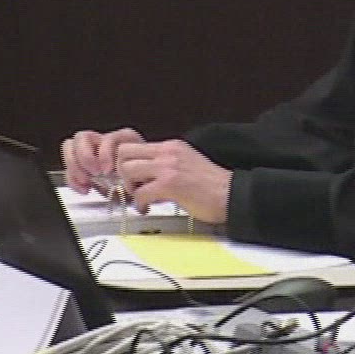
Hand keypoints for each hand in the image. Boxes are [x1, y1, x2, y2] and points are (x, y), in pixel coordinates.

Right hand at [61, 127, 143, 194]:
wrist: (140, 187)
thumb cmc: (142, 179)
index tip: (107, 170)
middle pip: (82, 137)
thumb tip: (123, 180)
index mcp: (123, 139)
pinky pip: (68, 167)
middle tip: (94, 173)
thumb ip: (132, 174)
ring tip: (86, 182)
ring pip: (70, 147)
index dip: (105, 153)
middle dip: (84, 157)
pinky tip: (85, 189)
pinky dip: (73, 179)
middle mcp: (104, 141)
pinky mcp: (82, 164)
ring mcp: (91, 150)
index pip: (107, 138)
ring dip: (74, 166)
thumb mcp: (142, 176)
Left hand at [111, 139, 231, 223]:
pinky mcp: (170, 184)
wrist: (232, 195)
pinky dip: (139, 204)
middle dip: (122, 171)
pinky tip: (147, 208)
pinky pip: (140, 192)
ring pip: (127, 169)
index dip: (127, 162)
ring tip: (140, 197)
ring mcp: (168, 167)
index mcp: (173, 146)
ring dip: (130, 186)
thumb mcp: (187, 164)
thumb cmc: (213, 186)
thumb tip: (146, 177)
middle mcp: (169, 152)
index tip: (132, 177)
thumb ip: (166, 165)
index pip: (135, 145)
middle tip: (133, 185)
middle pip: (124, 152)